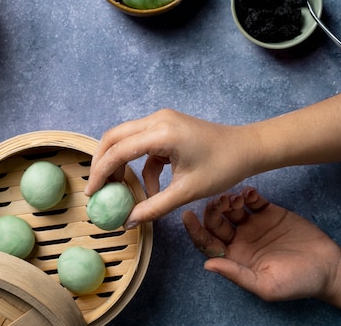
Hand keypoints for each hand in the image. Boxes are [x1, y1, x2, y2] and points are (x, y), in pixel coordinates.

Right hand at [85, 109, 257, 227]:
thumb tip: (128, 221)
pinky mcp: (166, 125)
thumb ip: (154, 206)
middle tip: (98, 188)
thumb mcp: (186, 192)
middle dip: (103, 163)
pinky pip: (142, 144)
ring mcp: (161, 120)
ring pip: (126, 139)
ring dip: (120, 163)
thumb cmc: (222, 168)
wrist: (248, 149)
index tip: (92, 193)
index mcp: (161, 133)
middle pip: (114, 137)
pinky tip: (150, 188)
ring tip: (120, 190)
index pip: (118, 151)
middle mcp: (157, 120)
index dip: (101, 173)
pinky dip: (141, 165)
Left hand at [182, 187, 340, 301]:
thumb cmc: (297, 282)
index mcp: (234, 257)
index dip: (195, 230)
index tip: (187, 216)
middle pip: (216, 222)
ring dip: (228, 200)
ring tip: (235, 198)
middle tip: (219, 202)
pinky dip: (248, 193)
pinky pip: (253, 200)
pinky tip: (249, 193)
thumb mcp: (265, 285)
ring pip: (231, 208)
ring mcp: (254, 224)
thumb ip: (236, 274)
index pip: (207, 242)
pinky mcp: (269, 212)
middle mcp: (240, 239)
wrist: (329, 267)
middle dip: (212, 211)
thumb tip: (208, 266)